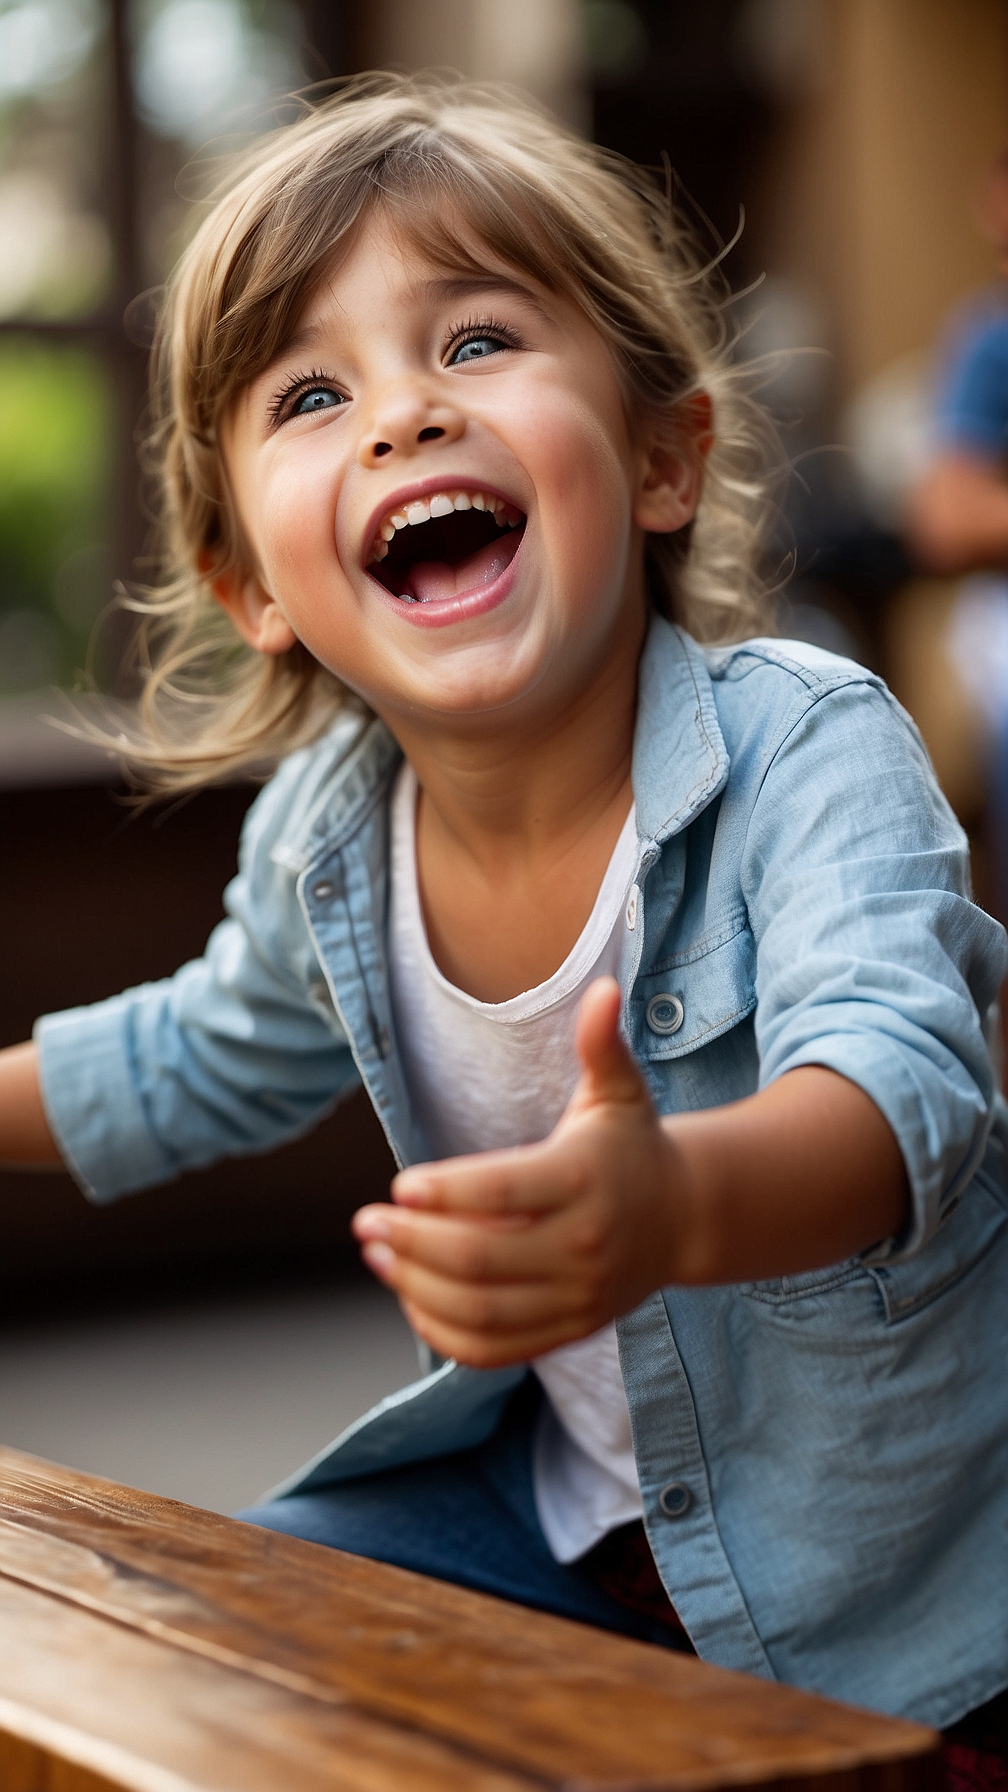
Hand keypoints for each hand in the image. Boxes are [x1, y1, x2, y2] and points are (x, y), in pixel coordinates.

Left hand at [351, 977, 679, 1367]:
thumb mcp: (619, 1090)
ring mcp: (577, 1297)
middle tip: (367, 1221)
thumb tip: (601, 988)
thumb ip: (601, 1044)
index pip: (501, 1193)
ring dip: (415, 1286)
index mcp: (585, 1181)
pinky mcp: (568, 1330)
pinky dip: (443, 1331)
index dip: (443, 1192)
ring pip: (480, 1310)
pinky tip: (410, 1293)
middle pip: (479, 1259)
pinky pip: (493, 1348)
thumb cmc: (631, 1145)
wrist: (683, 1218)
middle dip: (411, 1241)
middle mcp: (584, 1247)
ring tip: (378, 1252)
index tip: (400, 1184)